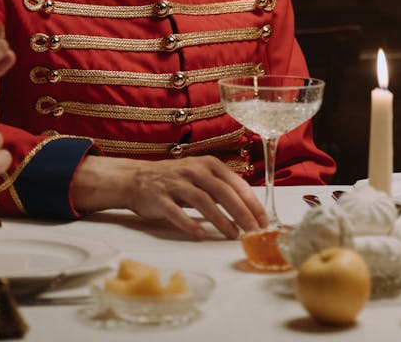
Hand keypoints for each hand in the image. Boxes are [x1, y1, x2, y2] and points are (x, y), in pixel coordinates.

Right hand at [71, 156, 266, 239]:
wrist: (136, 178)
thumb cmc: (174, 180)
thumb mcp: (201, 176)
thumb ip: (221, 187)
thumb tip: (249, 208)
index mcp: (208, 164)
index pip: (236, 184)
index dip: (252, 203)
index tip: (263, 221)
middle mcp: (194, 170)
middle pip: (223, 192)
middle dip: (242, 213)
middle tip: (254, 231)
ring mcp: (175, 183)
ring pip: (203, 201)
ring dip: (220, 220)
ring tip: (233, 235)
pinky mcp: (159, 197)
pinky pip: (176, 212)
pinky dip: (189, 224)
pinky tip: (200, 235)